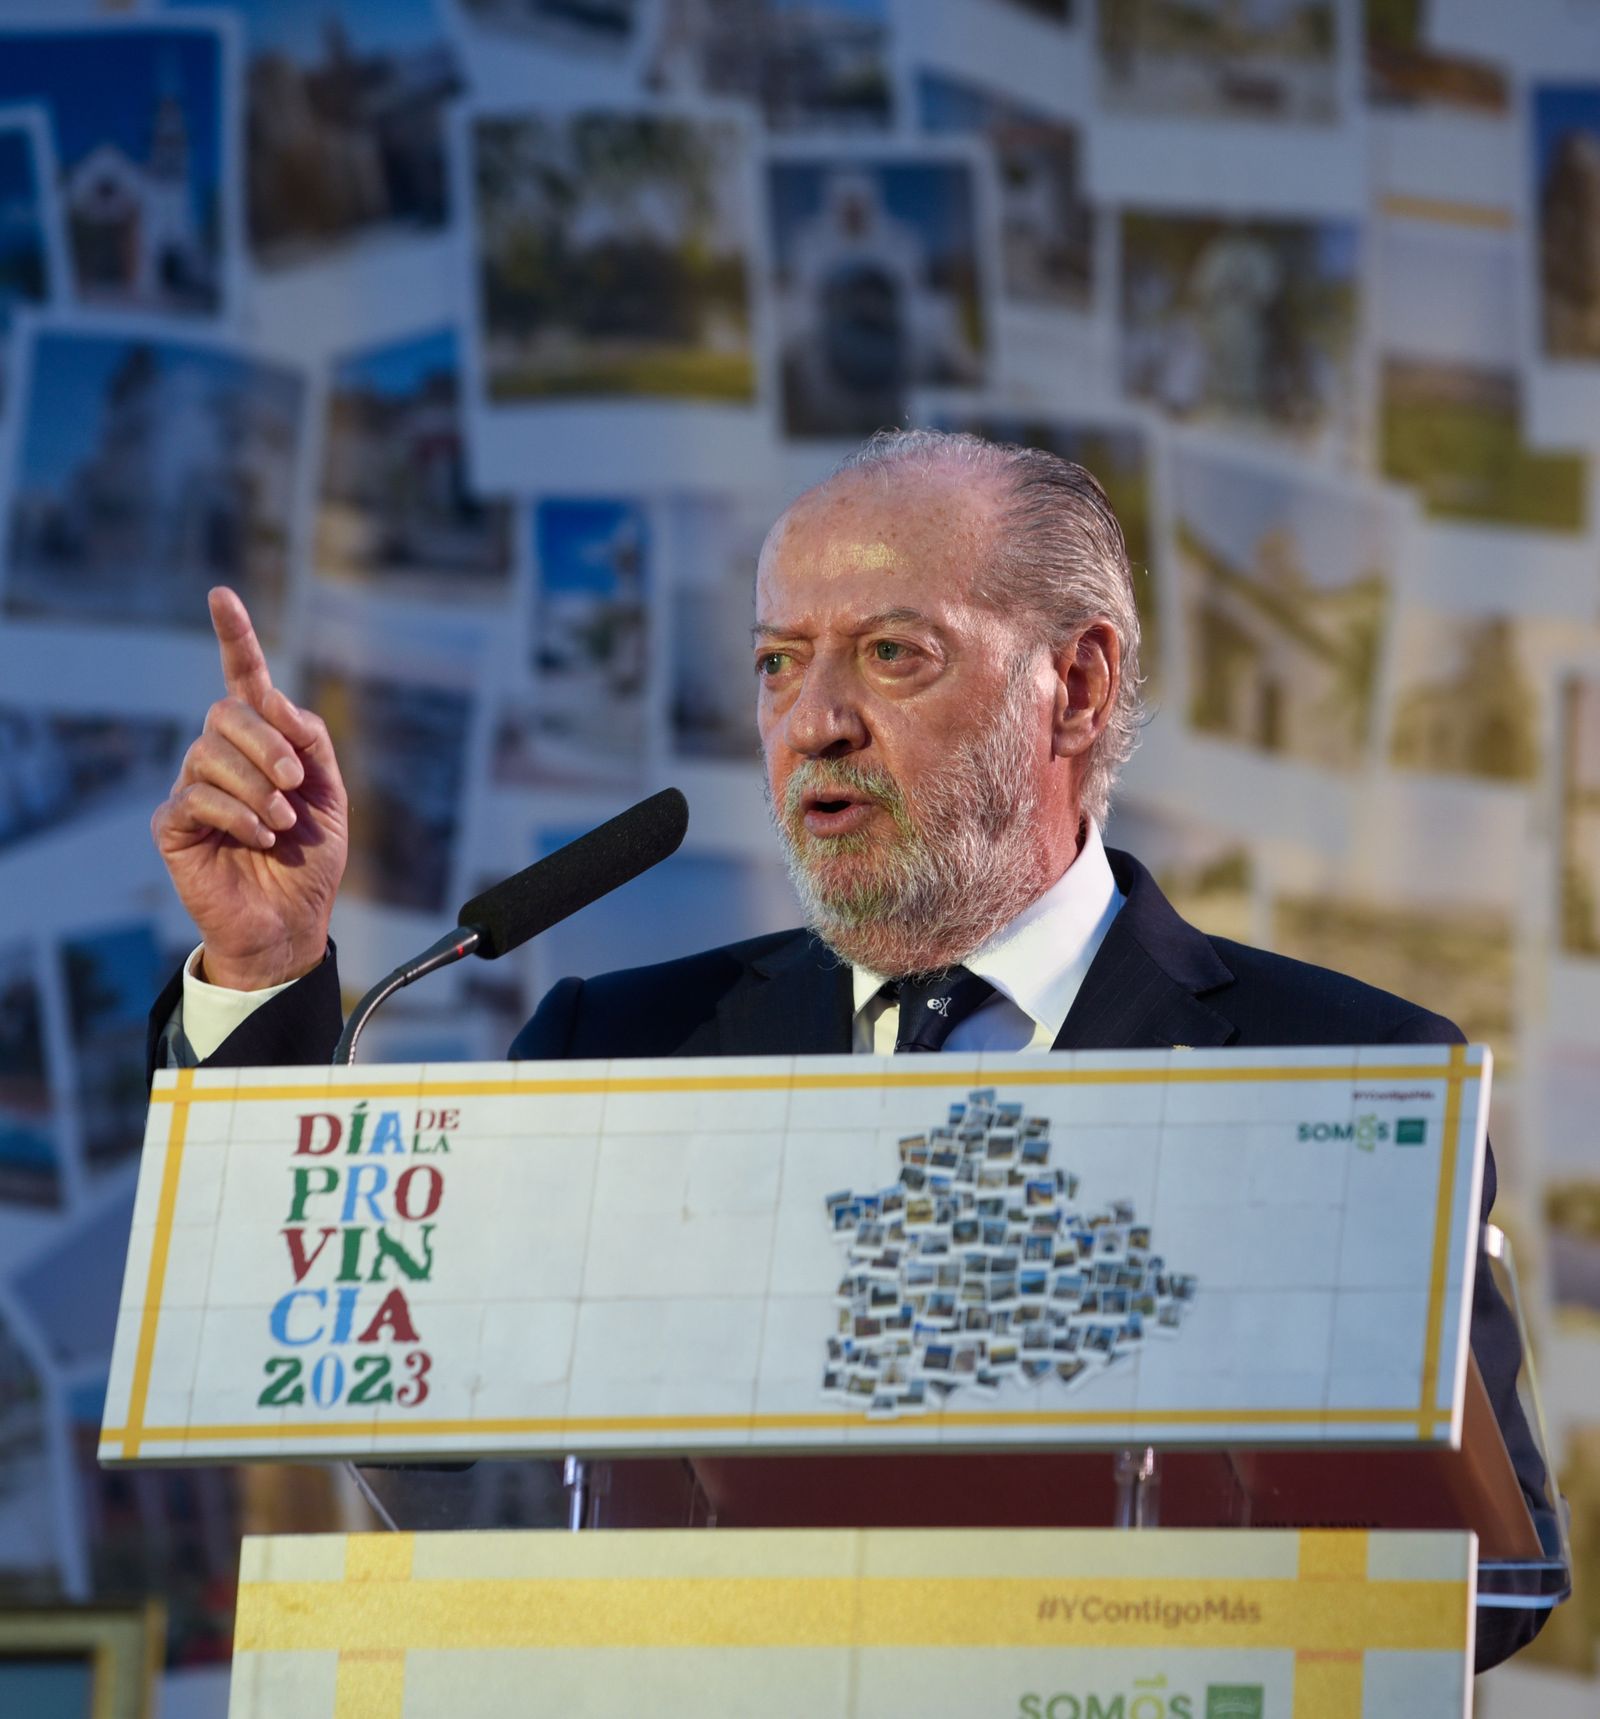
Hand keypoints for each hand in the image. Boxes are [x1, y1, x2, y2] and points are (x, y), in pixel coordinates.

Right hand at [152, 588, 348, 990]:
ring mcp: (194, 787)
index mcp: (263, 744)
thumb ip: (310, 742)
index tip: (222, 596)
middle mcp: (222, 757)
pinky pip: (197, 797)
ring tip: (281, 825)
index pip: (244, 679)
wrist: (292, 921)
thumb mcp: (330, 794)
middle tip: (295, 786)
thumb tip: (276, 701)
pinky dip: (237, 816)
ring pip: (211, 755)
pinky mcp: (175, 824)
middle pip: (228, 714)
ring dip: (258, 790)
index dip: (235, 636)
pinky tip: (257, 838)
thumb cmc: (310, 860)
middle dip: (268, 745)